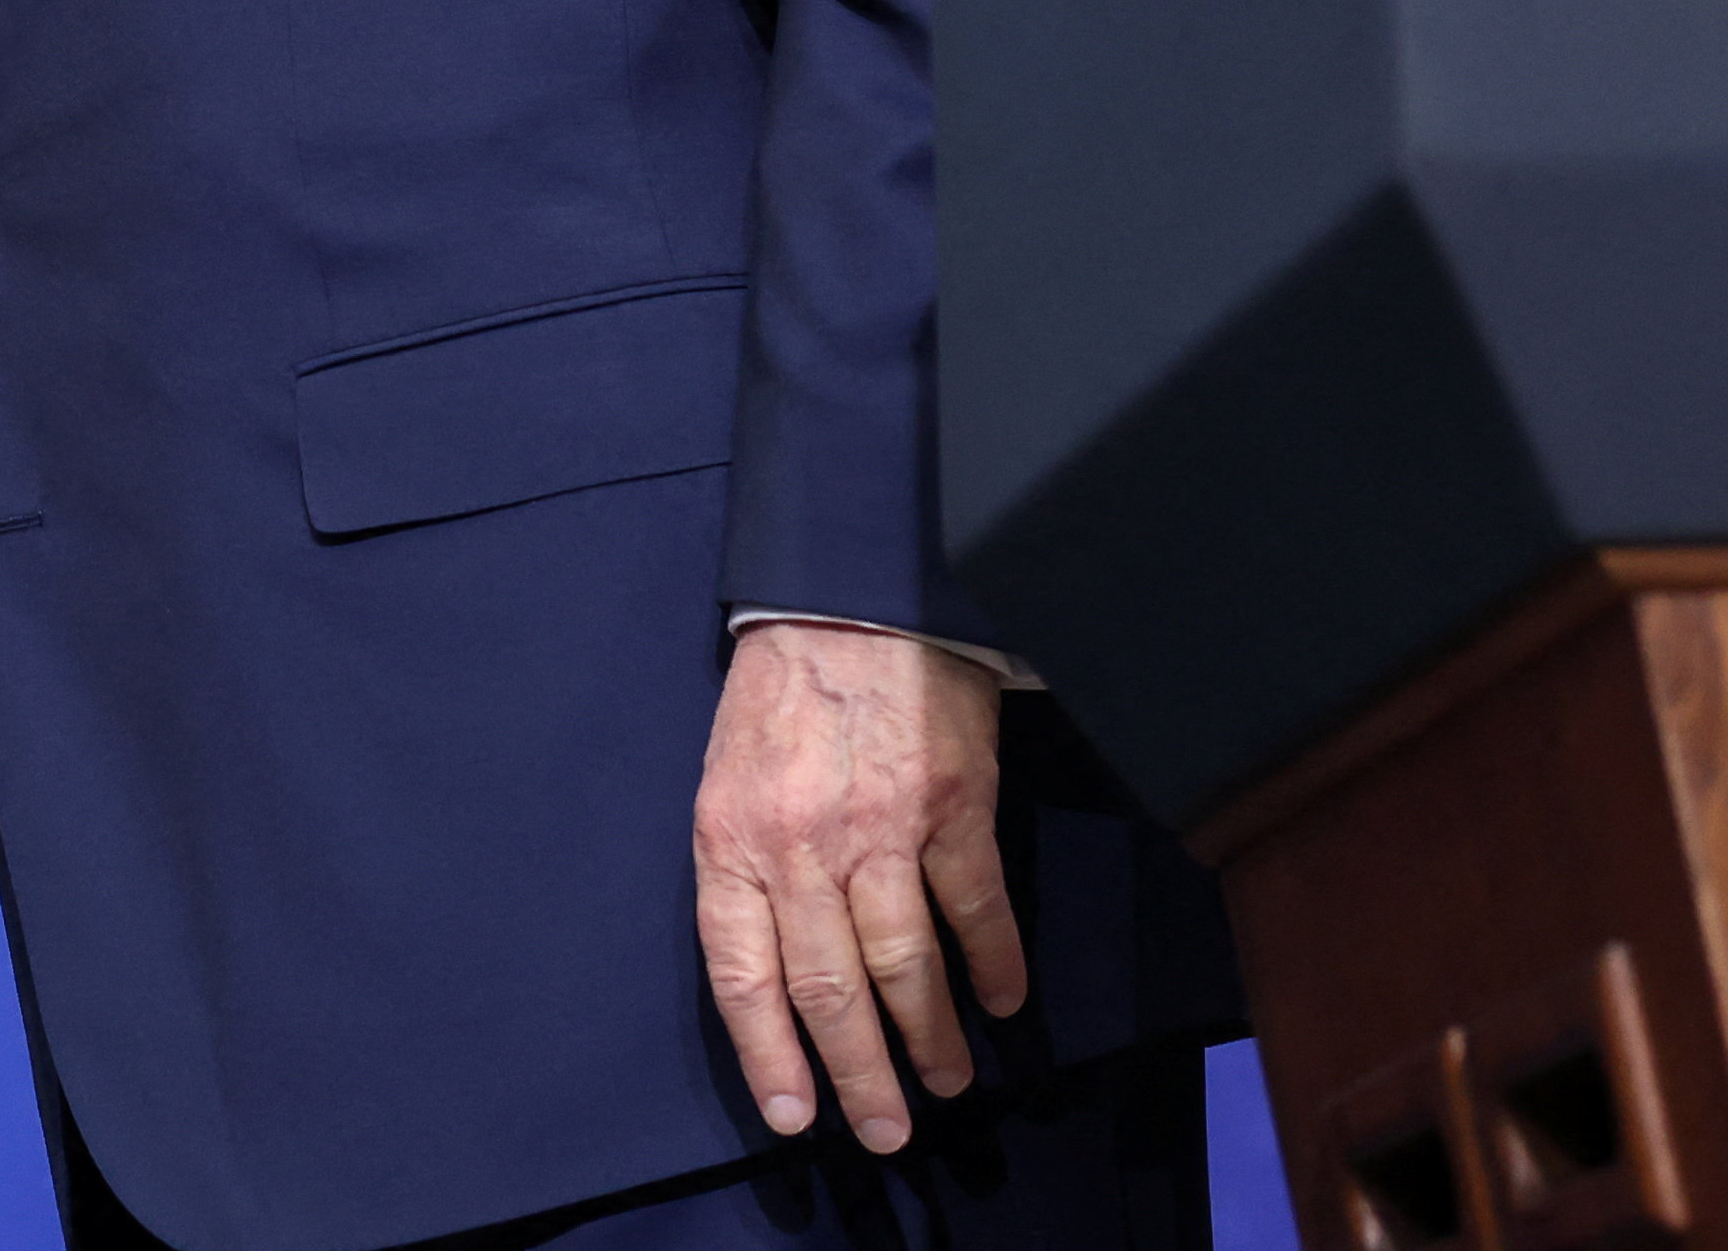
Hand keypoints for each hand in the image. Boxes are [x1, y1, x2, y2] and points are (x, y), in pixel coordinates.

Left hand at [693, 621, 1022, 1154]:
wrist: (848, 598)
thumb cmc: (779, 695)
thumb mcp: (727, 779)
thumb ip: (745, 869)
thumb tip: (770, 971)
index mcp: (731, 839)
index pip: (743, 973)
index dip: (769, 1052)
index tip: (794, 1115)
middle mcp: (800, 844)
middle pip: (830, 988)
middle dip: (858, 1073)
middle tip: (886, 1130)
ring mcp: (880, 828)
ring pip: (905, 964)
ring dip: (929, 1036)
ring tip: (946, 1082)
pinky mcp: (951, 806)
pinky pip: (975, 907)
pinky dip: (993, 965)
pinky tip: (1001, 1003)